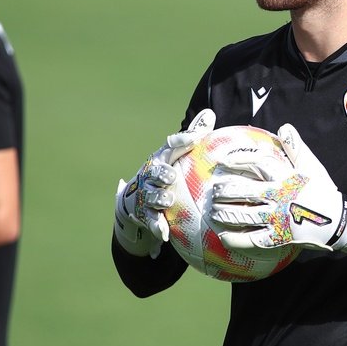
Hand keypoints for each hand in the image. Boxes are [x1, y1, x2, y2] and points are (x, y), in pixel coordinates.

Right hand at [114, 109, 214, 256]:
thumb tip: (210, 113)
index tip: (195, 138)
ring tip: (168, 200)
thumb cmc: (166, 171)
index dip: (182, 141)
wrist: (136, 200)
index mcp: (163, 158)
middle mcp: (152, 174)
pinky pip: (151, 220)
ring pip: (151, 196)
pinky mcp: (144, 213)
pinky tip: (165, 232)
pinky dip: (157, 226)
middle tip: (171, 176)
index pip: (171, 146)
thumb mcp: (177, 154)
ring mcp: (146, 194)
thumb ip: (193, 135)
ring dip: (159, 198)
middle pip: (155, 171)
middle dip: (162, 173)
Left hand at [210, 123, 346, 274]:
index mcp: (286, 178)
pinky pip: (253, 240)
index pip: (259, 164)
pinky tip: (223, 236)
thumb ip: (296, 148)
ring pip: (246, 215)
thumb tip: (284, 127)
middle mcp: (280, 197)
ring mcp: (279, 218)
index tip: (224, 161)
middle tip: (214, 190)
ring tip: (213, 211)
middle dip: (226, 190)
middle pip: (245, 191)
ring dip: (226, 213)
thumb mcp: (312, 167)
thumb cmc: (323, 191)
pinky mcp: (280, 238)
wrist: (339, 221)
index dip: (239, 160)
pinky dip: (236, 239)